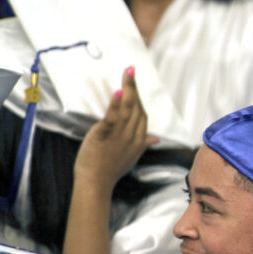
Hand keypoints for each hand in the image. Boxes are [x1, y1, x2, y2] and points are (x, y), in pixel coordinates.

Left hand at [73, 68, 158, 192]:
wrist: (96, 183)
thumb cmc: (110, 170)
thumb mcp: (131, 157)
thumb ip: (143, 144)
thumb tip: (156, 139)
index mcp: (139, 141)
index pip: (143, 116)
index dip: (140, 99)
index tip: (135, 85)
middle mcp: (133, 136)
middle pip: (137, 108)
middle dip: (135, 88)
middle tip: (131, 70)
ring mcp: (120, 135)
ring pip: (128, 108)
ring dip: (129, 88)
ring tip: (128, 73)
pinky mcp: (105, 134)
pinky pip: (113, 117)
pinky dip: (116, 103)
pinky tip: (119, 91)